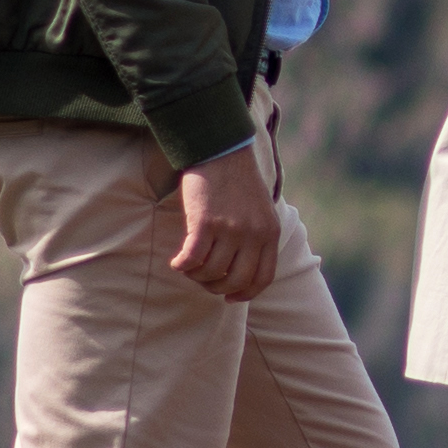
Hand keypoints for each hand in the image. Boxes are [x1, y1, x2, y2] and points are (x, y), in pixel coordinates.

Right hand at [166, 142, 289, 300]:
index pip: (263, 277)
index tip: (229, 297)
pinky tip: (176, 263)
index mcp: (270, 233)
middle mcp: (253, 234)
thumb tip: (239, 271)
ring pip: (212, 272)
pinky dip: (182, 266)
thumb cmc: (237, 181)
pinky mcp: (206, 222)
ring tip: (188, 266)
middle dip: (217, 288)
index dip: (245, 294)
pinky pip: (192, 259)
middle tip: (203, 280)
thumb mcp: (260, 210)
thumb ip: (257, 237)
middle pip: (236, 280)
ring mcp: (230, 229)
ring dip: (196, 275)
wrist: (221, 150)